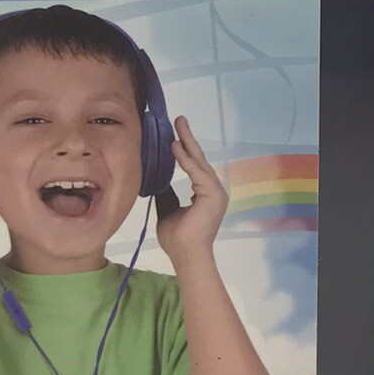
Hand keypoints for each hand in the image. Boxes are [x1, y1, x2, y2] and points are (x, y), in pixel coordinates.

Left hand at [155, 117, 227, 267]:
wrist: (186, 256)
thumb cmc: (177, 238)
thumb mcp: (167, 209)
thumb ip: (166, 193)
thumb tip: (157, 179)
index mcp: (204, 193)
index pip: (194, 165)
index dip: (184, 149)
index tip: (174, 133)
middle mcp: (214, 189)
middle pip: (198, 158)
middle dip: (188, 138)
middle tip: (179, 119)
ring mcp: (216, 191)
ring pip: (199, 161)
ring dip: (187, 142)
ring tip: (178, 125)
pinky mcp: (213, 194)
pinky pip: (197, 172)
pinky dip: (185, 159)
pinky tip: (174, 147)